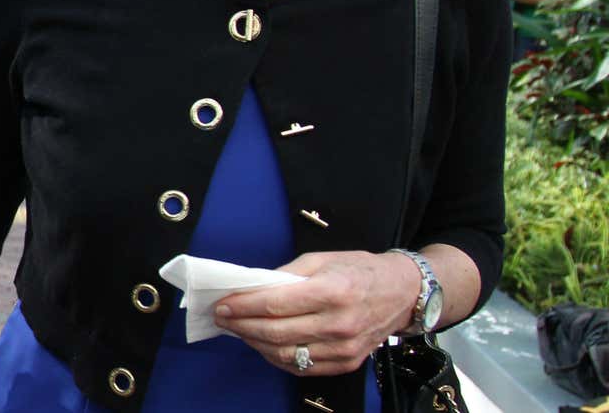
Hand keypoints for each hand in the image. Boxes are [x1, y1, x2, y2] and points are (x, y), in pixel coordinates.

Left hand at [212, 251, 419, 376]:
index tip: (223, 303)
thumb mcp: (323, 259)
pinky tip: (263, 344)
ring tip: (238, 330)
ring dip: (255, 343)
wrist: (403, 293)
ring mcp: (344, 347)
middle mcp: (339, 323)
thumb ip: (287, 273)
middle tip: (222, 317)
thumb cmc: (361, 270)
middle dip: (241, 325)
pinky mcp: (347, 362)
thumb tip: (252, 287)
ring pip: (286, 354)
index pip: (275, 304)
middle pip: (276, 332)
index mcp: (332, 291)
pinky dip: (277, 357)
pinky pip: (302, 367)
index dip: (243, 306)